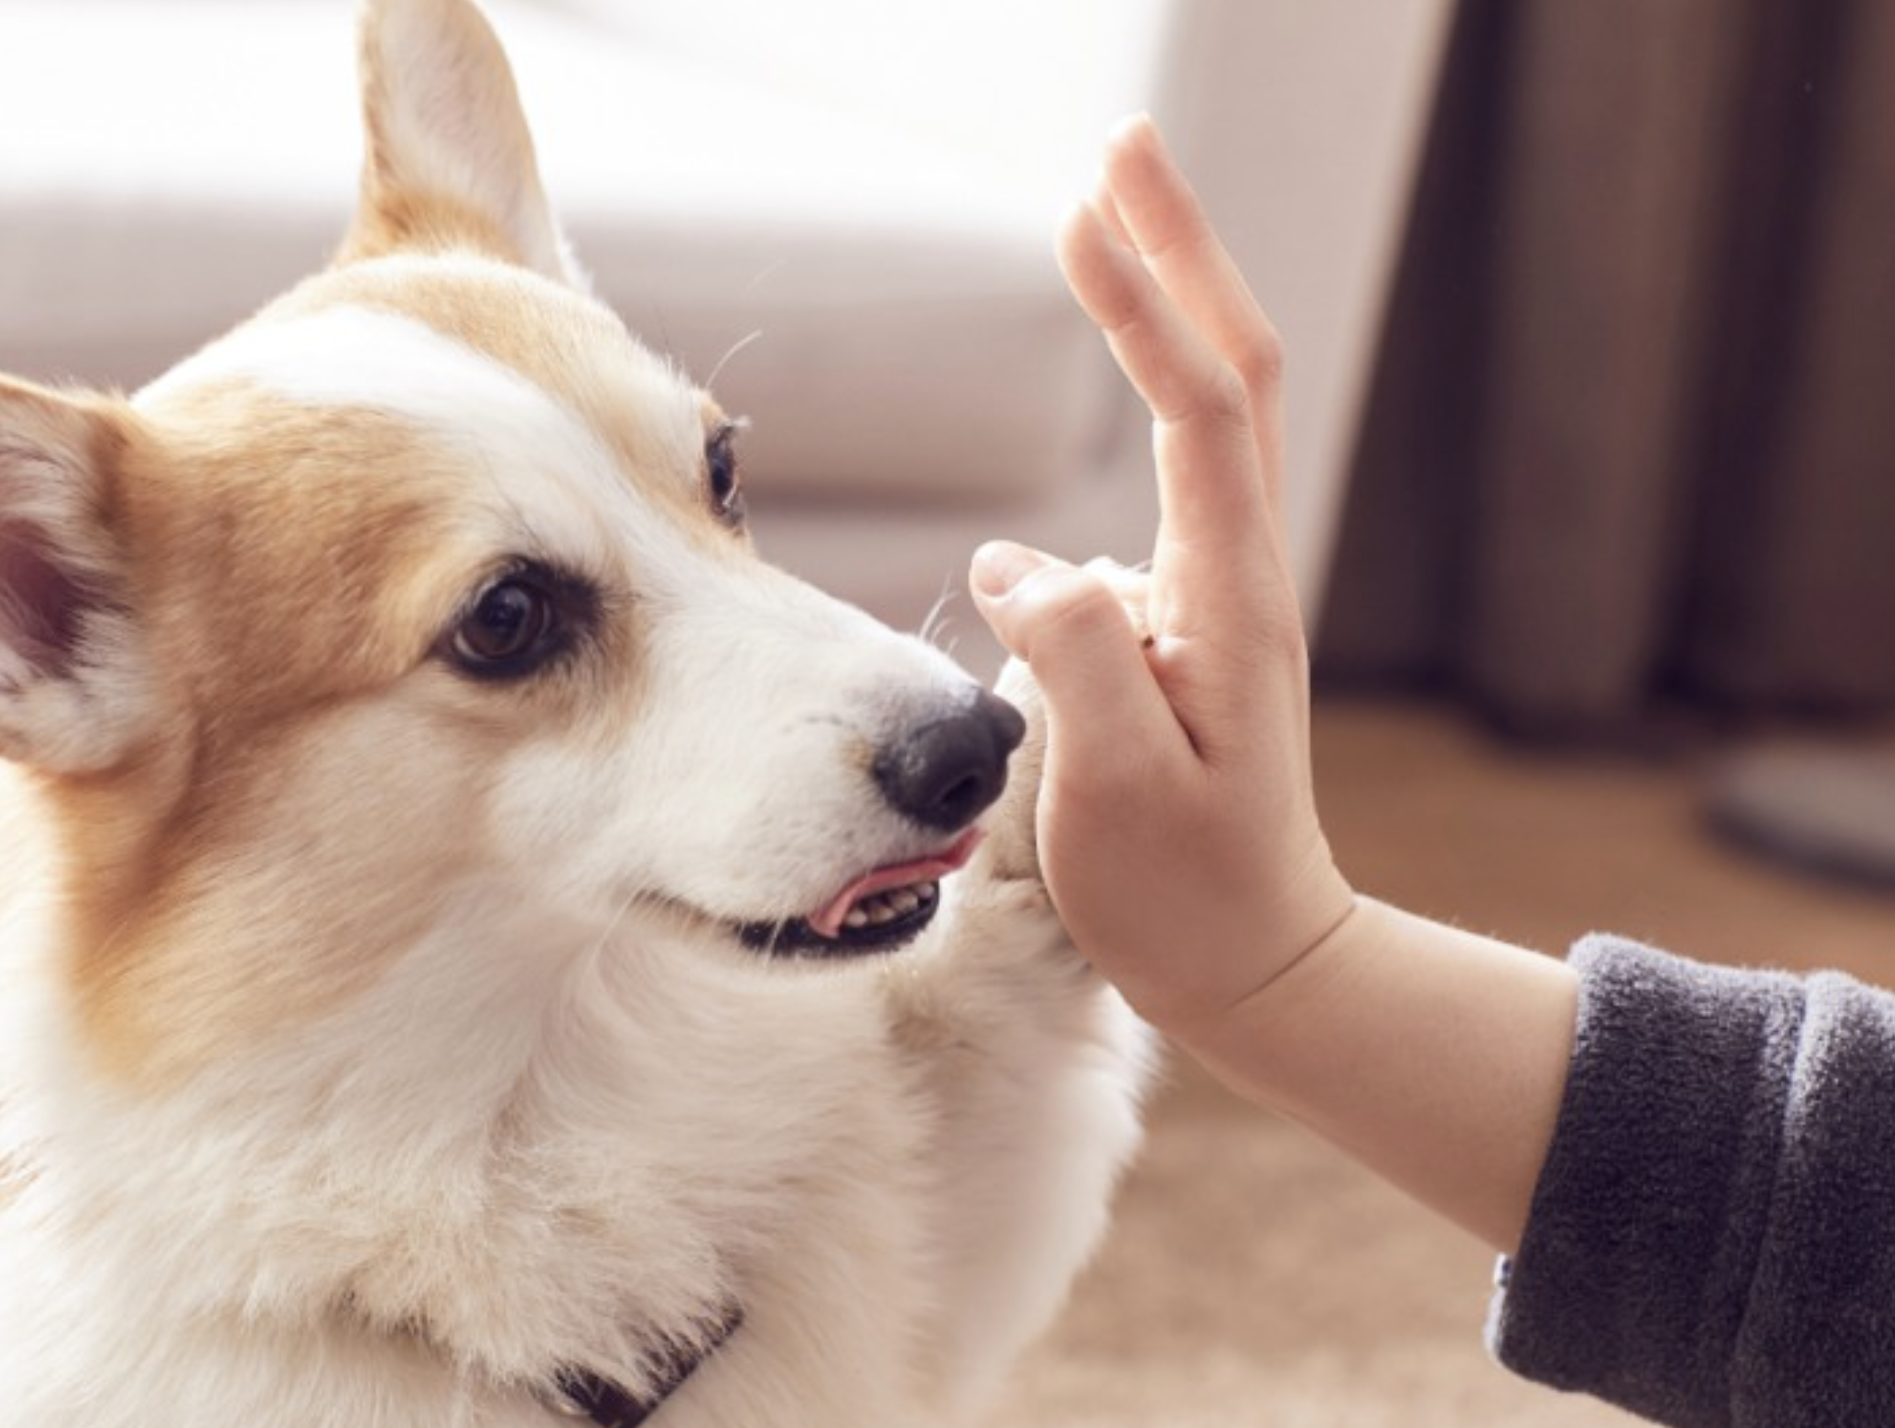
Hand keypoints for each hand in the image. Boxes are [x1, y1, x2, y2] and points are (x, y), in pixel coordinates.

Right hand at [970, 116, 1354, 1044]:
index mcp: (1231, 597)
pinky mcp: (1185, 611)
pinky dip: (1148, 380)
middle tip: (1118, 147)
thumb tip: (1021, 559)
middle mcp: (1239, 570)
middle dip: (1180, 252)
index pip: (1195, 412)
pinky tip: (1112, 357)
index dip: (1140, 306)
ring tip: (1101, 212)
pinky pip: (1173, 470)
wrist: (1257, 956)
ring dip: (1166, 301)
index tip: (1078, 211)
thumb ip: (1077, 663)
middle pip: (1229, 372)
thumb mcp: (1120, 789)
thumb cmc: (1187, 889)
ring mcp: (1217, 585)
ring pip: (1210, 410)